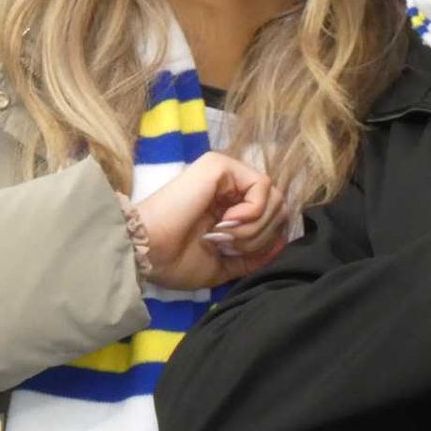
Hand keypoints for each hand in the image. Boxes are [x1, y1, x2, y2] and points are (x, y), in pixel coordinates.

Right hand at [135, 151, 287, 291]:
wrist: (149, 253)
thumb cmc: (177, 261)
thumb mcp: (224, 264)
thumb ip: (254, 255)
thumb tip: (281, 245)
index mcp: (230, 208)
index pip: (273, 217)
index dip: (268, 240)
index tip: (238, 255)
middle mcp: (231, 188)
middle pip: (279, 207)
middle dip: (262, 236)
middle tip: (230, 247)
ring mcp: (227, 174)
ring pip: (274, 198)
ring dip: (255, 228)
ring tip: (225, 238)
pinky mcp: (221, 166)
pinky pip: (262, 186)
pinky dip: (253, 212)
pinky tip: (226, 222)